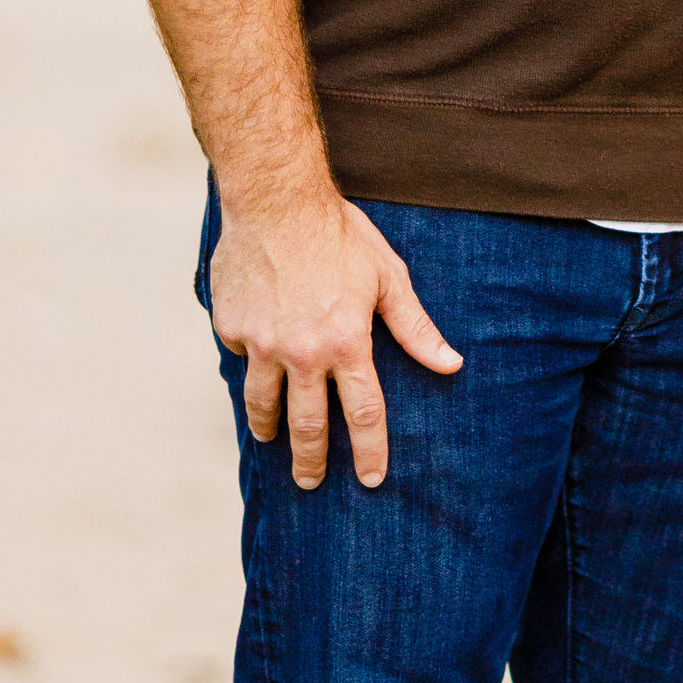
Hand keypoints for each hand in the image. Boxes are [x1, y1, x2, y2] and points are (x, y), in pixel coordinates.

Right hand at [208, 190, 460, 490]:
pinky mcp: (231, 328)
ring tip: (272, 440)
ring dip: (269, 428)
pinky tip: (254, 366)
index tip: (371, 479)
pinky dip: (249, 366)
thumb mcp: (388, 277)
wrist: (275, 199)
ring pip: (263, 404)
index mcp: (347, 343)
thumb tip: (451, 364)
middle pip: (307, 425)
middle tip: (311, 483)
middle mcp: (302, 353)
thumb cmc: (339, 234)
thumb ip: (416, 328)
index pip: (363, 413)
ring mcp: (262, 343)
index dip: (369, 451)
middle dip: (310, 462)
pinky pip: (240, 359)